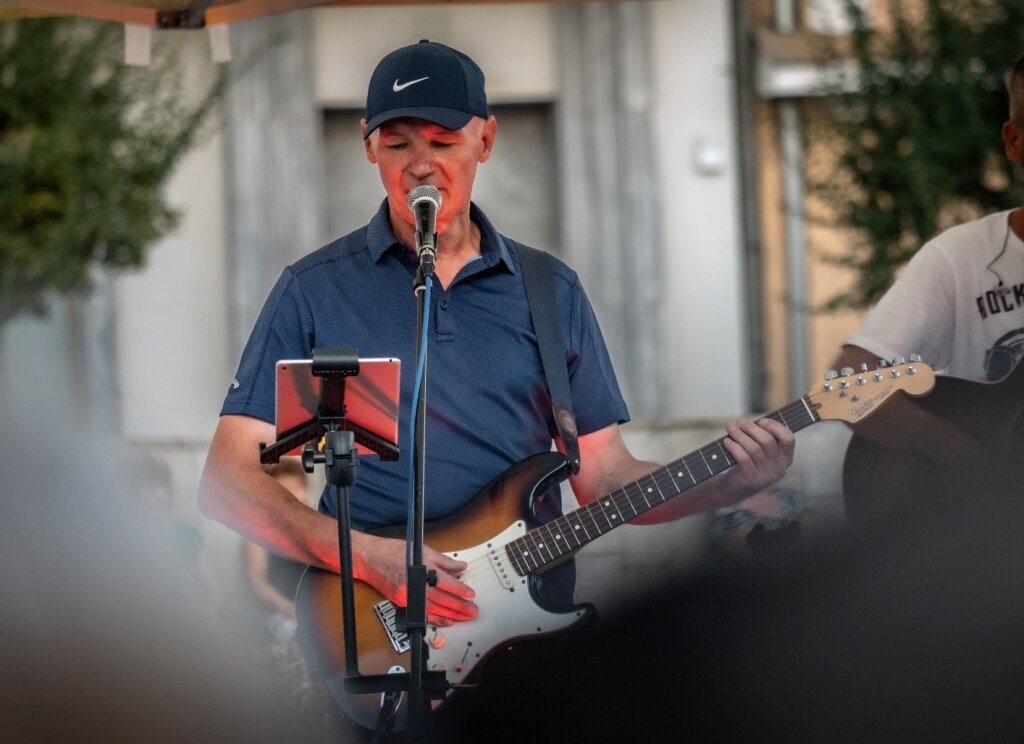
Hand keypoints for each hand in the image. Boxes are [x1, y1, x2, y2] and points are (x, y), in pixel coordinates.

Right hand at [353, 534, 477, 625]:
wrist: (370, 559)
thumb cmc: (393, 552)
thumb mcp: (423, 550)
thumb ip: (444, 561)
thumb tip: (460, 567)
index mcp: (422, 569)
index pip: (446, 583)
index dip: (461, 590)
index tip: (471, 594)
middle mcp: (415, 585)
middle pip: (442, 599)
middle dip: (460, 607)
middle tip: (472, 610)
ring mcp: (407, 596)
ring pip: (434, 610)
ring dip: (451, 615)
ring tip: (464, 617)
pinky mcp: (402, 603)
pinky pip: (422, 614)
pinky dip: (435, 619)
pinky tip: (446, 621)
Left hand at [718, 418, 794, 503]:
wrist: (735, 489)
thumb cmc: (749, 464)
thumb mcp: (761, 453)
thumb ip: (762, 439)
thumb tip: (749, 422)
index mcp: (786, 458)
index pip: (789, 439)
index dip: (775, 426)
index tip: (761, 421)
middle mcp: (779, 468)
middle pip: (767, 441)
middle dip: (751, 428)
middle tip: (739, 422)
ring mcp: (766, 475)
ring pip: (753, 448)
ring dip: (739, 435)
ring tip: (730, 428)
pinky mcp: (752, 480)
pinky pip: (743, 458)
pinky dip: (734, 447)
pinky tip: (727, 441)